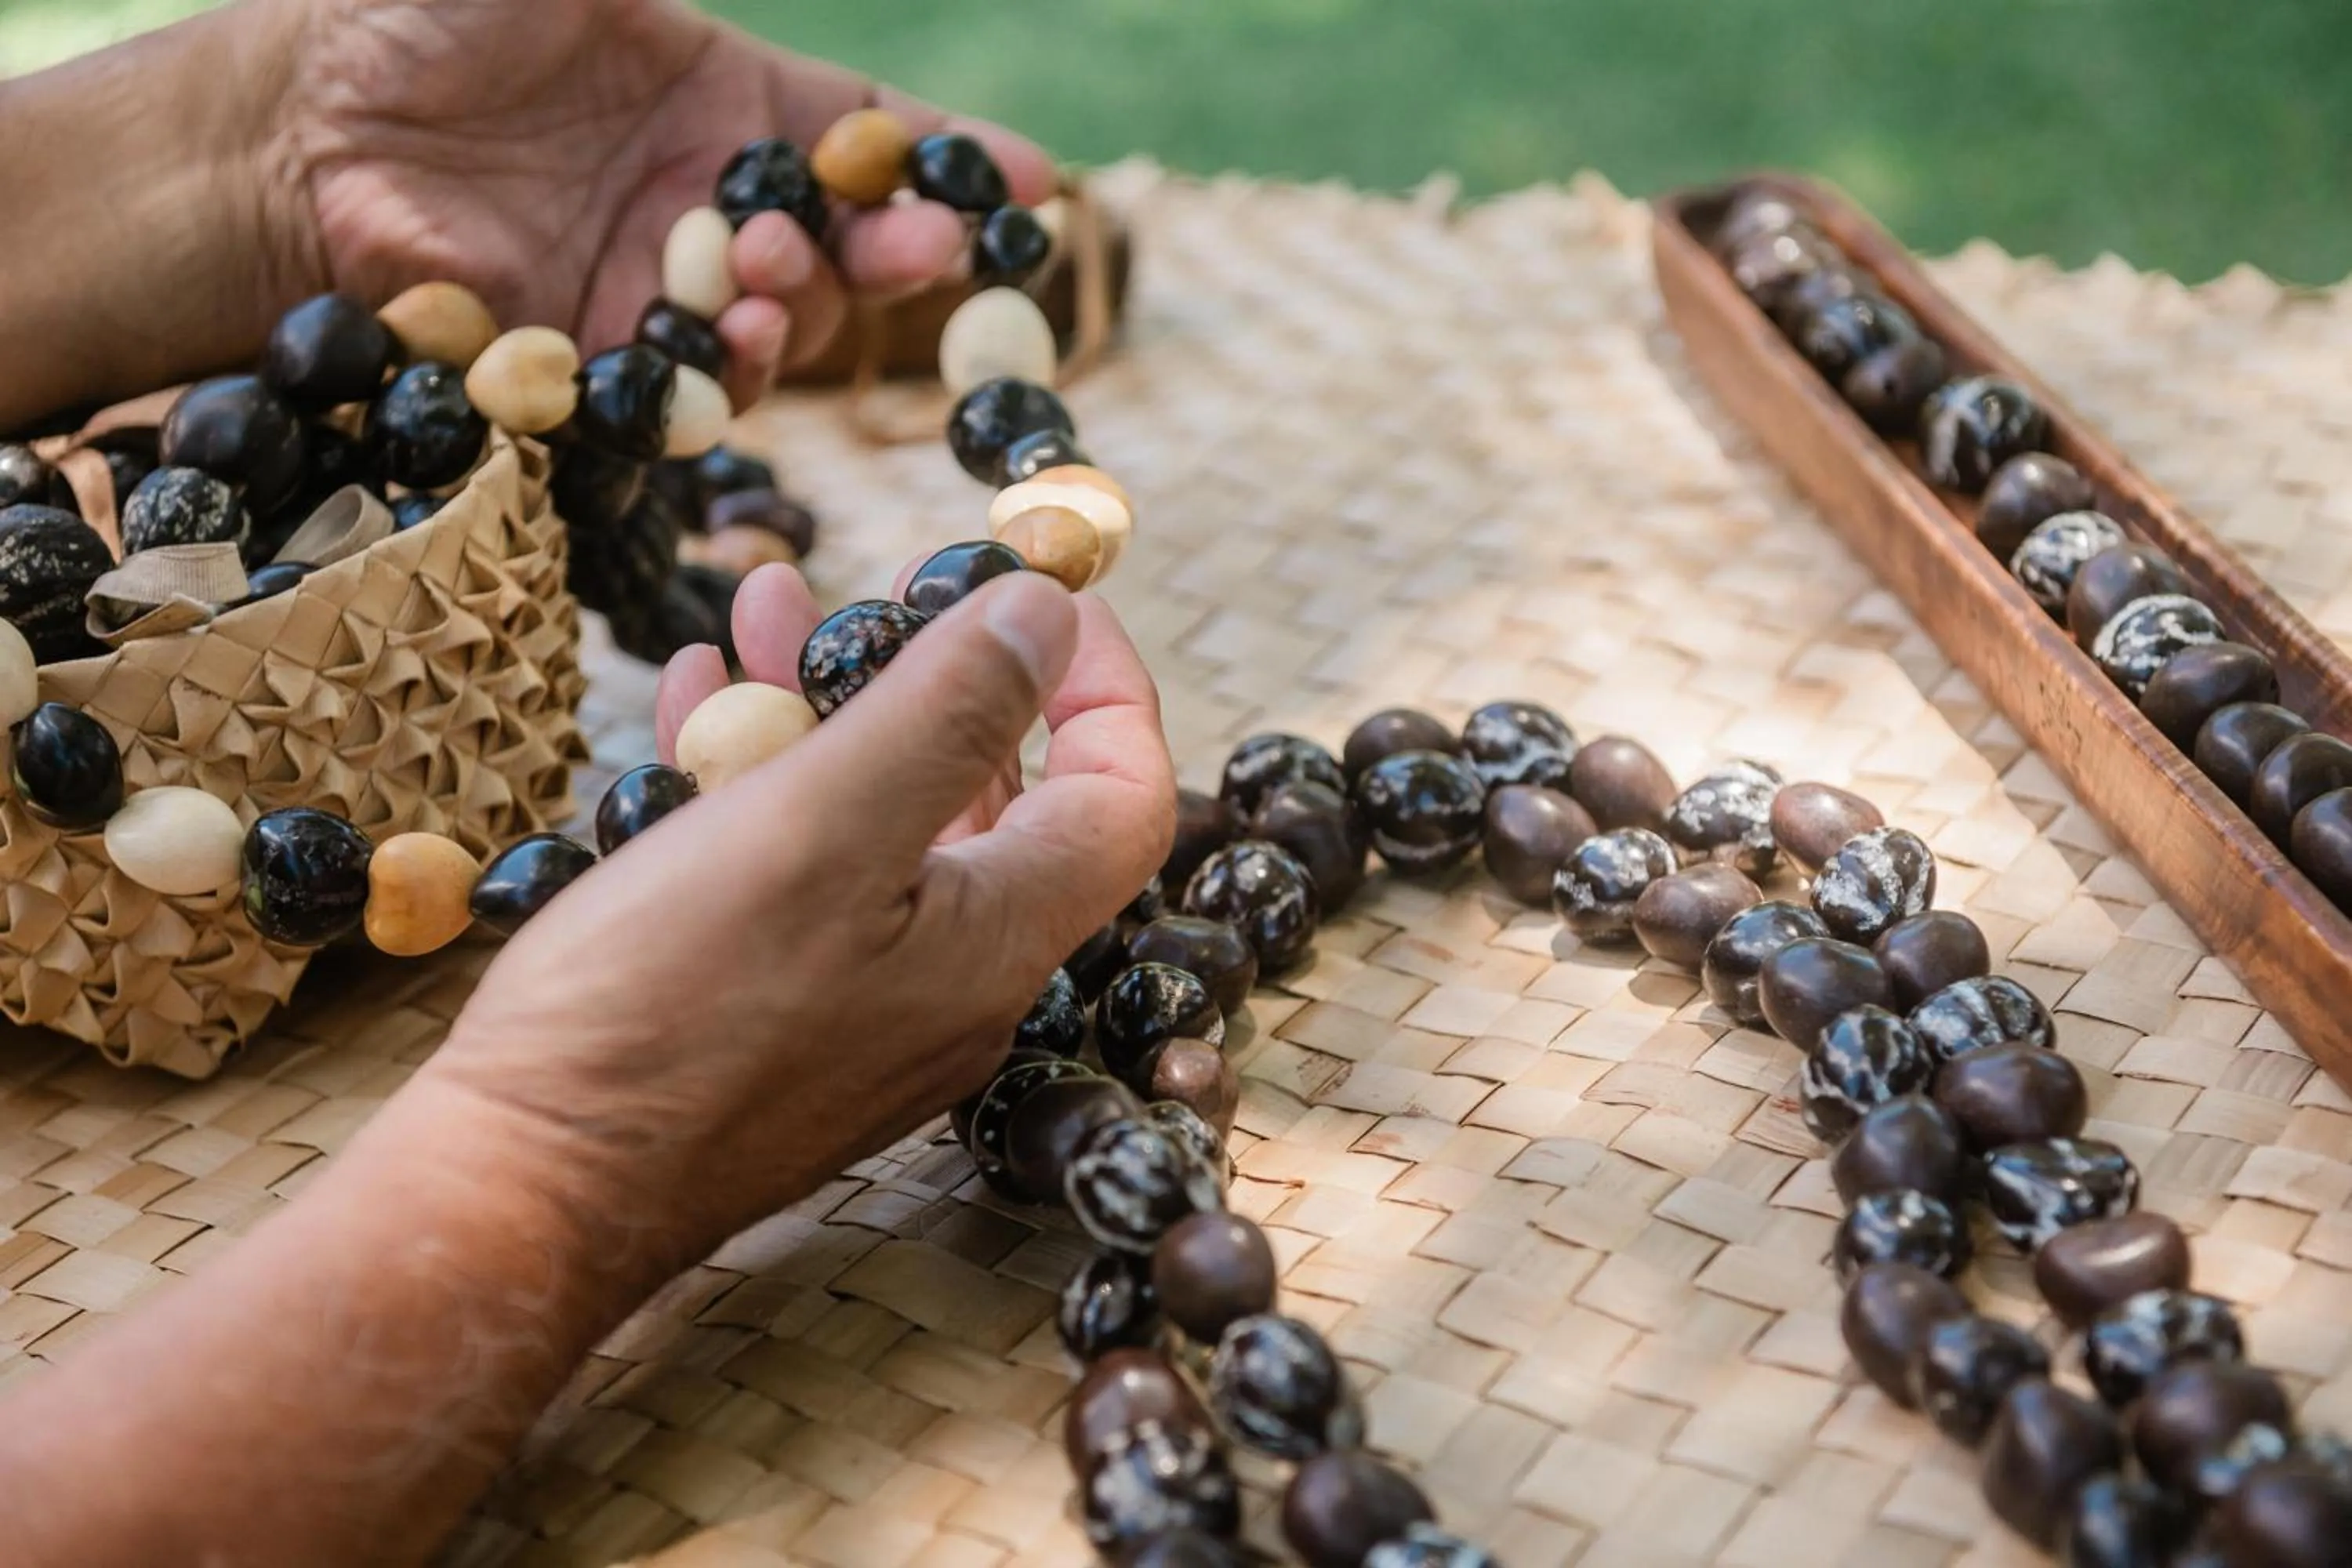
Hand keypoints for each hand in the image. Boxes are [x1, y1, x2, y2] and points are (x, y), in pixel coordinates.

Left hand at [270, 0, 1056, 406]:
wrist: (295, 130)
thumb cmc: (421, 13)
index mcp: (723, 102)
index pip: (866, 136)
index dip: (951, 159)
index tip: (1035, 183)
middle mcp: (707, 205)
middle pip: (845, 242)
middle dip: (902, 245)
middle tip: (926, 238)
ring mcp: (659, 292)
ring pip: (781, 322)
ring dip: (809, 304)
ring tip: (779, 274)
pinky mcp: (599, 367)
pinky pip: (689, 389)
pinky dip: (726, 375)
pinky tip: (734, 341)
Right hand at [423, 568, 1173, 1261]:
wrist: (525, 1192)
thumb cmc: (668, 1012)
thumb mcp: (818, 827)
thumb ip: (945, 713)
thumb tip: (1046, 609)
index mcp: (1000, 938)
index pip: (1121, 793)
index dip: (1099, 681)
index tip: (1034, 593)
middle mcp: (956, 980)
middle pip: (993, 794)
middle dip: (931, 671)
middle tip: (868, 591)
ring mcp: (867, 1006)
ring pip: (882, 823)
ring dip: (829, 709)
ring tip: (756, 611)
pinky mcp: (779, 1019)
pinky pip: (803, 876)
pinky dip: (763, 781)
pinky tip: (694, 706)